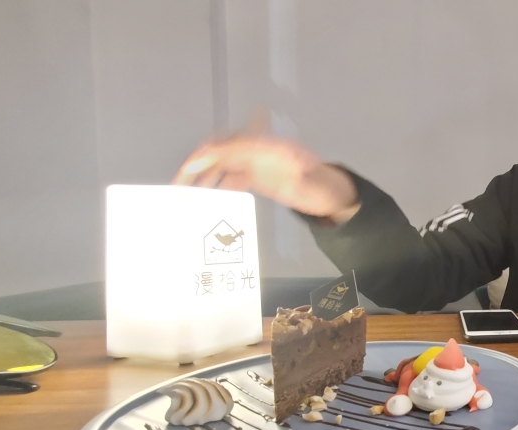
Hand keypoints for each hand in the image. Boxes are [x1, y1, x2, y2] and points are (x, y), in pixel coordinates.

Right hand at [172, 134, 360, 220]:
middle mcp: (263, 151)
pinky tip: (207, 198)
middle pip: (224, 150)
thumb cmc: (328, 189)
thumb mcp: (310, 183)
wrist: (338, 197)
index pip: (236, 144)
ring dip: (205, 176)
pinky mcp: (259, 176)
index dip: (213, 153)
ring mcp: (259, 163)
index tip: (192, 165)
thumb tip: (272, 172)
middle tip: (179, 181)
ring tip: (186, 192)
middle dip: (199, 162)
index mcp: (275, 147)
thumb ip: (283, 174)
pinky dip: (217, 184)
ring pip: (224, 163)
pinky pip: (233, 175)